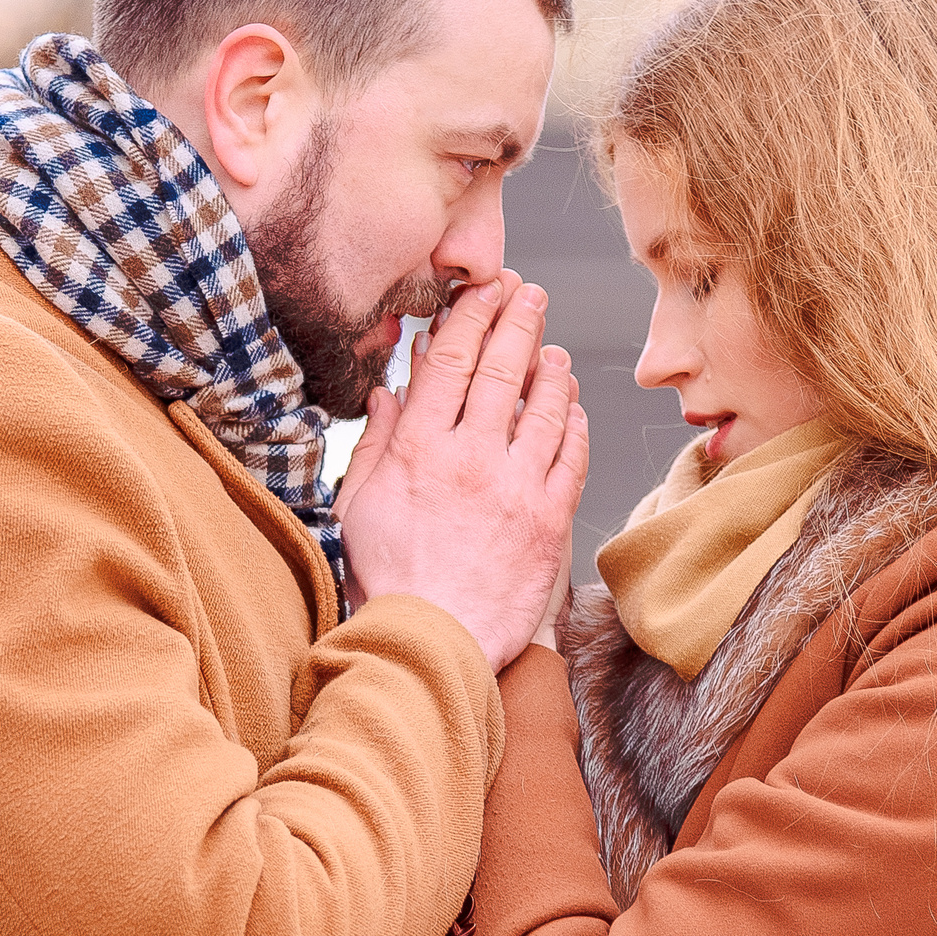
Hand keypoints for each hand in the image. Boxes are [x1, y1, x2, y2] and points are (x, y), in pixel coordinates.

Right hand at [336, 273, 589, 671]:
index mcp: (420, 450)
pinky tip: (576, 409)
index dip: (471, 316)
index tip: (482, 291)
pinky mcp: (550, 520)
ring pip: (545, 407)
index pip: (450, 361)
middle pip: (502, 369)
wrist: (433, 644)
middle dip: (518, 322)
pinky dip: (577, 425)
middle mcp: (471, 458)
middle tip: (530, 295)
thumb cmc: (390, 583)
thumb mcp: (358, 508)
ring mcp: (517, 487)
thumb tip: (386, 395)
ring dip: (553, 369)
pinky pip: (573, 458)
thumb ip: (374, 445)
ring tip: (555, 349)